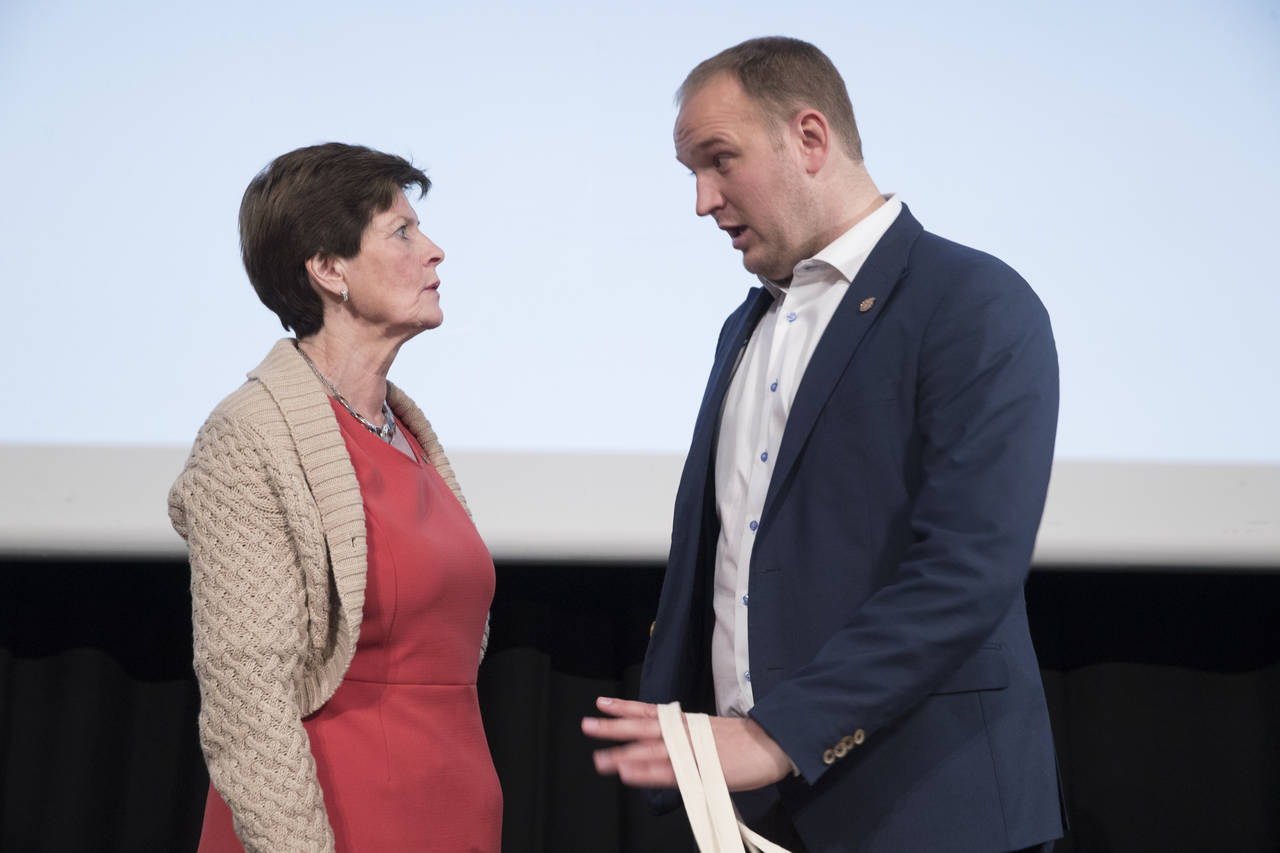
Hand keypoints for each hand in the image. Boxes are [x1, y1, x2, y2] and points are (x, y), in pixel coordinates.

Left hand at [581, 697, 792, 790]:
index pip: (649, 711)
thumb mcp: (710, 732)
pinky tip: (627, 772)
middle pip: (642, 727)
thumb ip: (687, 735)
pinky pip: (666, 772)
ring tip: (599, 757)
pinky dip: (645, 771)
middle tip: (588, 724)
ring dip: (623, 753)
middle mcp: (684, 733)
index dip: (625, 707)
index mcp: (686, 723)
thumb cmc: (744, 743)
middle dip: (614, 726)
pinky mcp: (698, 770)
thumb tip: (669, 740)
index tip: (602, 702)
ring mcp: (689, 751)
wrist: (772, 745)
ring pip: (650, 750)